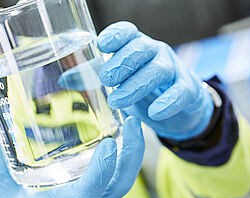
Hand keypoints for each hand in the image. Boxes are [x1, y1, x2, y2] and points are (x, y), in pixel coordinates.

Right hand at [0, 117, 144, 197]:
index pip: (91, 189)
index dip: (103, 167)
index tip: (108, 143)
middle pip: (121, 182)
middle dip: (133, 151)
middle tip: (134, 122)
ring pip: (125, 182)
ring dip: (132, 154)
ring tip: (132, 126)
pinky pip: (120, 185)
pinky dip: (123, 164)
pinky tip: (120, 145)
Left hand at [97, 22, 213, 140]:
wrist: (179, 105)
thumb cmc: (143, 85)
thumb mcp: (117, 79)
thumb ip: (91, 77)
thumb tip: (62, 79)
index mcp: (136, 46)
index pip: (128, 32)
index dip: (117, 35)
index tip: (102, 44)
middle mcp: (155, 53)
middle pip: (142, 49)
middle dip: (123, 62)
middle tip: (105, 78)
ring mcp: (173, 69)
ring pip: (158, 70)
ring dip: (137, 84)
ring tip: (117, 100)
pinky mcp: (188, 90)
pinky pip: (180, 92)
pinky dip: (168, 102)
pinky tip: (155, 113)